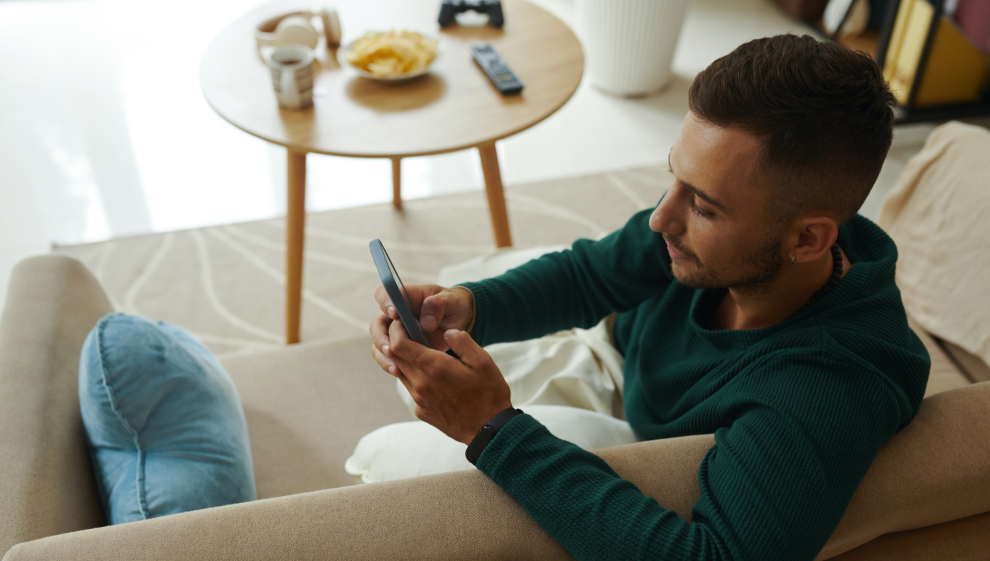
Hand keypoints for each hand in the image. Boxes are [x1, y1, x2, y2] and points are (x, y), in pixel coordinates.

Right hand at [370, 284, 473, 357]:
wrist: (459, 318)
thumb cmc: (453, 304)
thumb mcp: (451, 300)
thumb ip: (438, 305)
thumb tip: (426, 322)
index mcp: (406, 296)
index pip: (385, 294)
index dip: (385, 303)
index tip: (395, 315)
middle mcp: (397, 314)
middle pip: (378, 324)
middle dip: (381, 337)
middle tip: (391, 349)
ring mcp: (397, 331)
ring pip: (379, 342)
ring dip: (383, 355)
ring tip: (395, 367)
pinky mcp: (402, 346)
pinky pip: (388, 355)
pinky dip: (390, 363)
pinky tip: (399, 372)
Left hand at [370, 319, 510, 444]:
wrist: (489, 430)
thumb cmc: (489, 394)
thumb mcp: (482, 361)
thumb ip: (462, 341)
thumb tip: (446, 333)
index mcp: (435, 368)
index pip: (399, 345)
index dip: (396, 330)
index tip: (401, 322)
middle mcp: (421, 384)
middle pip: (395, 358)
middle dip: (398, 342)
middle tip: (411, 333)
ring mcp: (419, 400)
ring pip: (402, 374)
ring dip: (407, 361)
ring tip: (425, 354)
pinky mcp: (422, 411)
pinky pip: (412, 390)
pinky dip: (417, 379)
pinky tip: (435, 378)